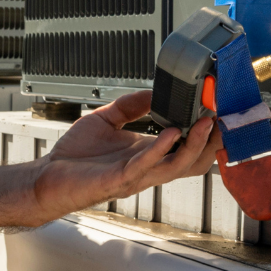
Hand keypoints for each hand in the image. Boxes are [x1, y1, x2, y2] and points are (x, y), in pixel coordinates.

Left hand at [30, 91, 221, 222]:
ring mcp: (136, 174)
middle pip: (192, 161)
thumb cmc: (75, 156)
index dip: (205, 134)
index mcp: (147, 153)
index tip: (218, 113)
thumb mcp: (106, 119)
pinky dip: (161, 148)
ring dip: (195, 146)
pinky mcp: (119, 178)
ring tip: (205, 125)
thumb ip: (130, 105)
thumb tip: (153, 92)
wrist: (48, 177)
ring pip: (177, 166)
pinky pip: (146, 165)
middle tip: (223, 122)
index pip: (186, 147)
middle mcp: (147, 166)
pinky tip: (170, 133)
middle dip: (211, 144)